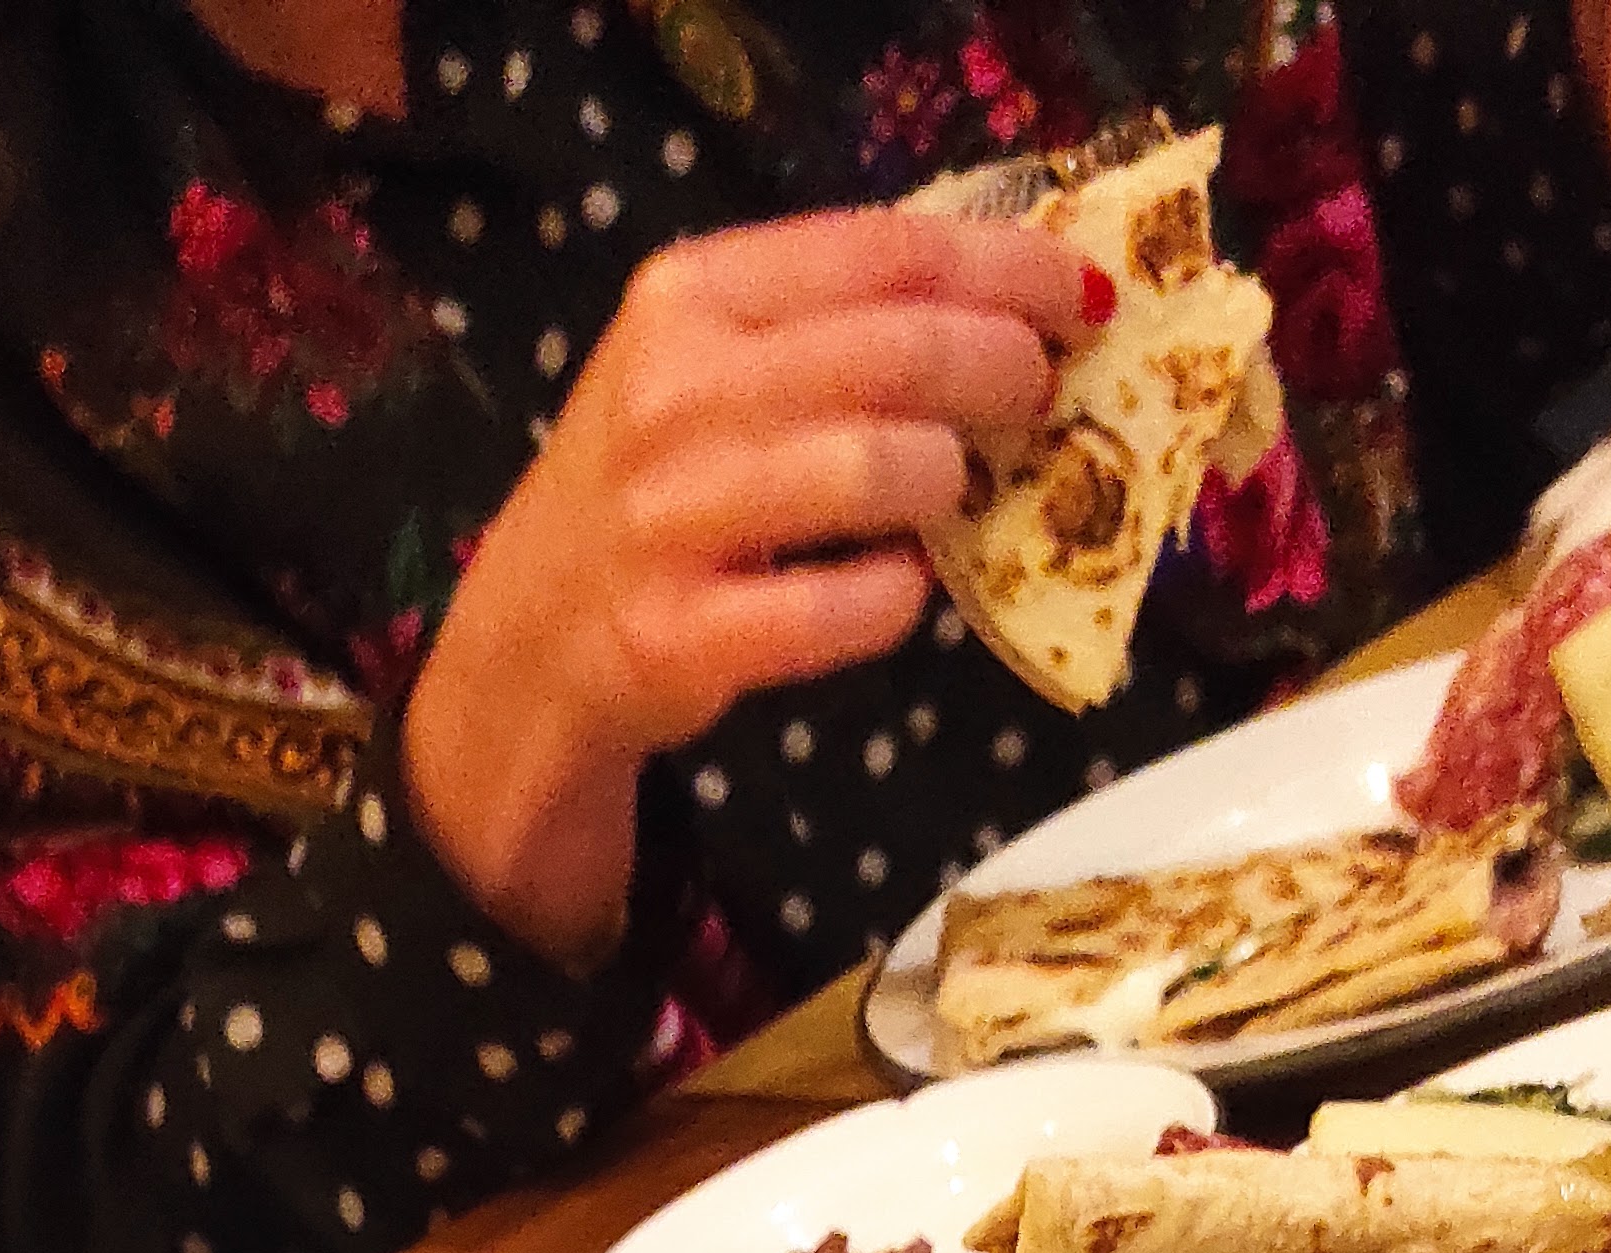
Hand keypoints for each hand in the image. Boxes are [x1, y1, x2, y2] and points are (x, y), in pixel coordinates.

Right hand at [402, 208, 1091, 968]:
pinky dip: (898, 598)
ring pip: (878, 470)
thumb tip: (1009, 305)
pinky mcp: (681, 637)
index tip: (1081, 292)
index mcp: (687, 296)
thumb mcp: (708, 367)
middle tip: (1041, 396)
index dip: (1004, 266)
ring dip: (947, 481)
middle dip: (1001, 369)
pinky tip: (899, 588)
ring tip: (953, 493)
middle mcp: (671, 393)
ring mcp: (671, 518)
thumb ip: (829, 324)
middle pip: (897, 353)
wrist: (529, 641)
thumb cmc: (655, 492)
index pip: (882, 252)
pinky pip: (847, 606)